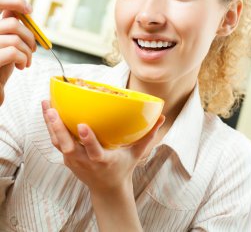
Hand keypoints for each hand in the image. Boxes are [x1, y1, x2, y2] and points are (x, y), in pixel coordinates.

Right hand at [0, 0, 35, 103]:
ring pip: (16, 39)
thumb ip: (6, 25)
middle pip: (13, 23)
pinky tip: (22, 66)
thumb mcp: (3, 42)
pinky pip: (14, 52)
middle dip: (30, 36)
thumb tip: (17, 10)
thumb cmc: (0, 65)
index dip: (14, 1)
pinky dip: (24, 59)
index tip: (28, 10)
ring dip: (28, 51)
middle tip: (33, 48)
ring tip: (26, 60)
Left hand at [42, 100, 164, 193]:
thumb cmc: (122, 167)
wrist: (107, 188)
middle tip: (53, 110)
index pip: (93, 152)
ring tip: (46, 104)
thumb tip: (162, 117)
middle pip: (67, 146)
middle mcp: (85, 162)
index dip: (87, 140)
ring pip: (58, 143)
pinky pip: (56, 142)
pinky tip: (48, 110)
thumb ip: (148, 136)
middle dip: (59, 128)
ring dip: (50, 125)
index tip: (82, 125)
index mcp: (103, 161)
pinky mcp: (67, 158)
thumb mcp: (136, 154)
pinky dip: (50, 127)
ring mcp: (73, 161)